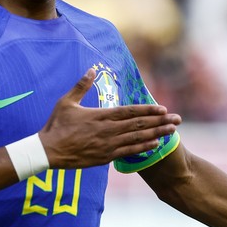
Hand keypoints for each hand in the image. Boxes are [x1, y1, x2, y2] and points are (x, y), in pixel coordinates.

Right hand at [39, 68, 181, 168]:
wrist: (48, 151)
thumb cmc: (56, 125)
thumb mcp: (67, 102)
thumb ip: (81, 85)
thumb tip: (92, 69)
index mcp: (100, 115)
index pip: (129, 111)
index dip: (147, 109)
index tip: (162, 108)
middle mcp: (108, 130)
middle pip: (139, 124)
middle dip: (160, 121)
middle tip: (177, 119)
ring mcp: (108, 145)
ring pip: (137, 138)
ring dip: (157, 134)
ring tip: (172, 131)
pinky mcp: (105, 157)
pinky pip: (128, 151)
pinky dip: (143, 147)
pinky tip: (155, 145)